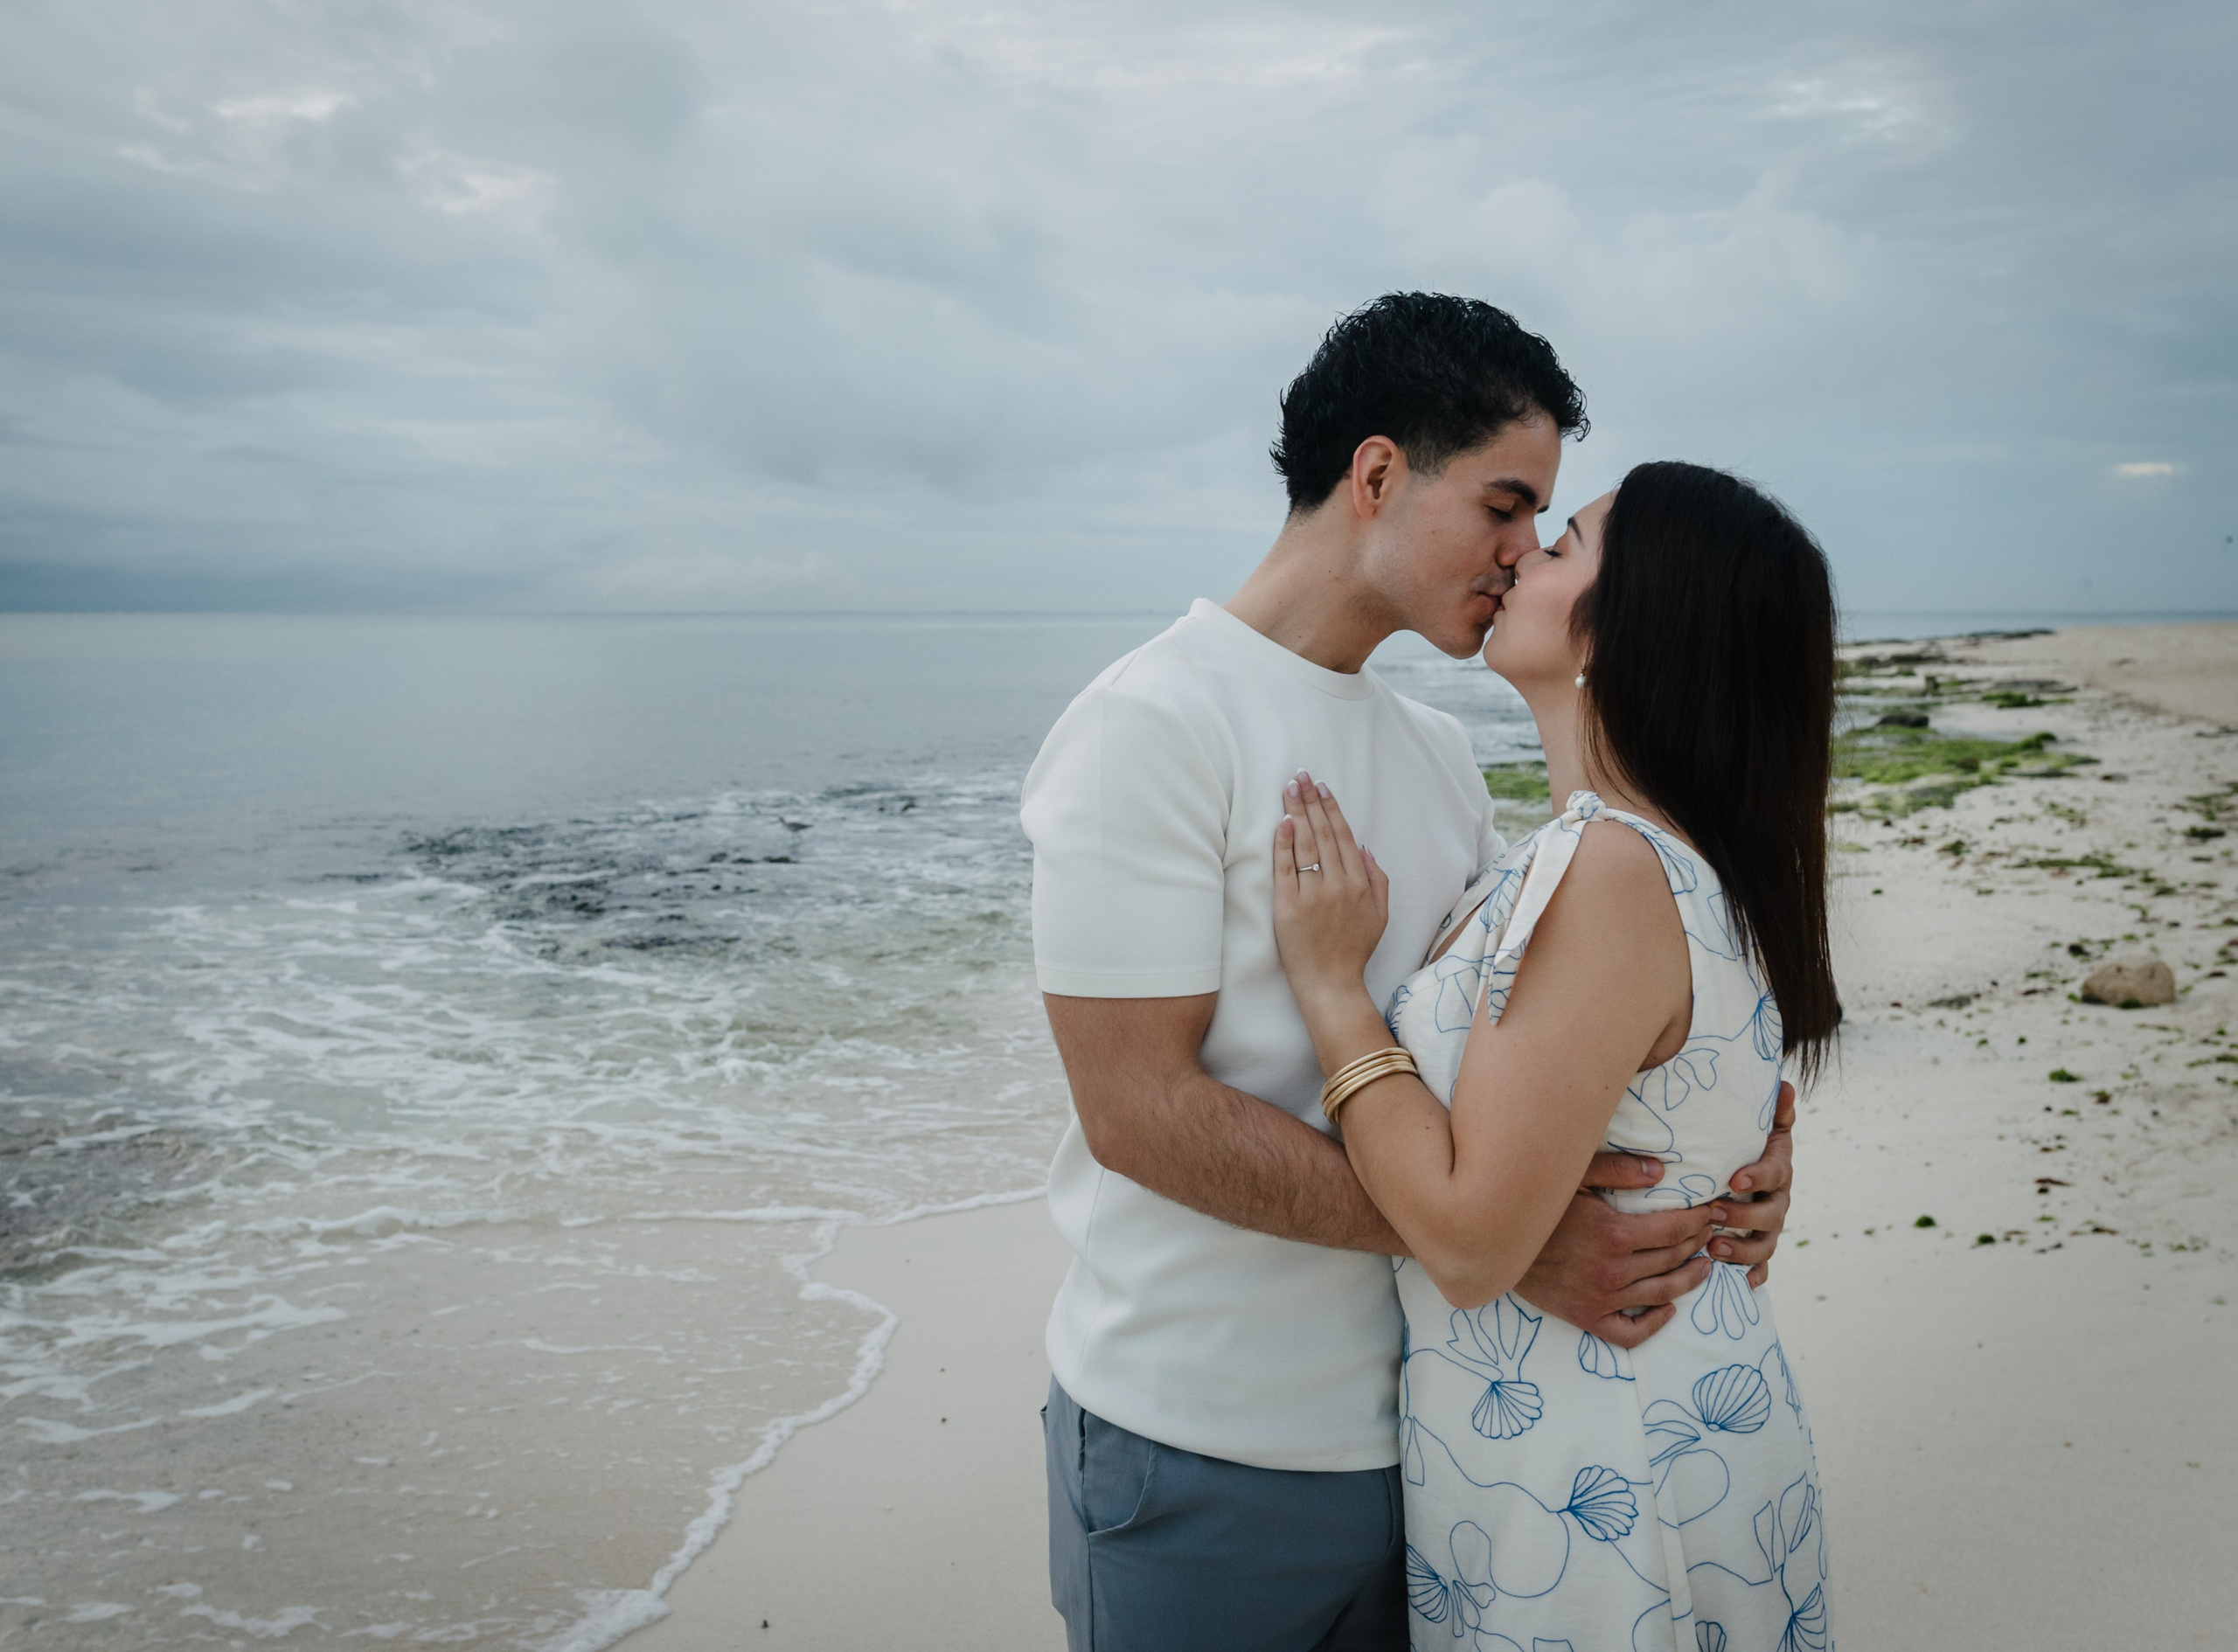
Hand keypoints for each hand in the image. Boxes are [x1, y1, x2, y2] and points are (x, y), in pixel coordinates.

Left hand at [1271, 771, 1388, 1015]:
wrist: (1331, 983)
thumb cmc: (1354, 950)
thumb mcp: (1381, 915)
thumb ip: (1378, 878)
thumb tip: (1364, 846)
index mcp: (1360, 883)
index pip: (1342, 836)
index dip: (1331, 808)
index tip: (1322, 786)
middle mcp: (1337, 885)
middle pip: (1322, 833)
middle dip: (1311, 800)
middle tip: (1300, 775)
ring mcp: (1312, 895)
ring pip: (1304, 845)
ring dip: (1296, 813)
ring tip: (1289, 788)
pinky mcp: (1288, 907)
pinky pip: (1286, 869)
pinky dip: (1284, 844)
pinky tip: (1283, 822)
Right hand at [1516, 1151, 1715, 1348]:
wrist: (1493, 1243)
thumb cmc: (1536, 1207)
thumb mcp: (1573, 1178)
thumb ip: (1617, 1171)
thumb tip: (1661, 1171)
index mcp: (1614, 1235)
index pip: (1674, 1230)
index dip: (1698, 1221)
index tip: (1709, 1212)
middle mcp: (1613, 1271)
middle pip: (1672, 1259)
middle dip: (1697, 1243)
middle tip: (1708, 1232)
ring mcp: (1601, 1299)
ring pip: (1662, 1294)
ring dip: (1690, 1280)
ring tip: (1704, 1266)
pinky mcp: (1587, 1318)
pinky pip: (1631, 1332)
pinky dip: (1655, 1323)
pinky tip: (1667, 1308)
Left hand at [1709, 1081, 1795, 1286]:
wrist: (1747, 1169)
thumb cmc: (1745, 1144)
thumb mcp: (1759, 1125)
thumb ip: (1773, 1109)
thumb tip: (1785, 1084)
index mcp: (1777, 1169)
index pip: (1774, 1173)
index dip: (1757, 1177)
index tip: (1733, 1179)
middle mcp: (1778, 1200)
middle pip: (1771, 1215)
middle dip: (1743, 1216)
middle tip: (1712, 1212)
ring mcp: (1769, 1227)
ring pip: (1765, 1244)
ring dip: (1742, 1249)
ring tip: (1713, 1247)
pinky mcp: (1759, 1247)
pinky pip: (1762, 1267)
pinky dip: (1753, 1276)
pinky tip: (1740, 1284)